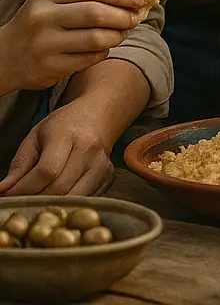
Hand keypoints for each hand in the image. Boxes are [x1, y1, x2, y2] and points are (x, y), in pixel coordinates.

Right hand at [0, 0, 142, 93]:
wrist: (4, 56)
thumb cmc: (41, 23)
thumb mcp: (54, 1)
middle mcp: (42, 17)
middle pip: (95, 13)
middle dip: (123, 16)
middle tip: (135, 19)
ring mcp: (44, 44)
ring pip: (96, 38)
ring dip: (117, 36)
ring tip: (122, 33)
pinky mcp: (48, 68)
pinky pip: (89, 58)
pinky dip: (103, 52)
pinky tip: (103, 48)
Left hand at [0, 98, 114, 196]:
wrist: (97, 116)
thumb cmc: (64, 125)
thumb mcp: (36, 136)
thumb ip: (19, 165)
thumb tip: (3, 191)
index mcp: (68, 134)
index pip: (46, 171)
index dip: (24, 188)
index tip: (8, 195)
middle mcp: (89, 150)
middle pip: (59, 188)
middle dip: (35, 199)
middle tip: (21, 201)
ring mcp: (102, 164)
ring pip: (72, 198)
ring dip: (51, 204)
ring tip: (38, 199)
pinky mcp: (108, 176)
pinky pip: (84, 200)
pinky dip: (68, 203)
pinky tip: (58, 195)